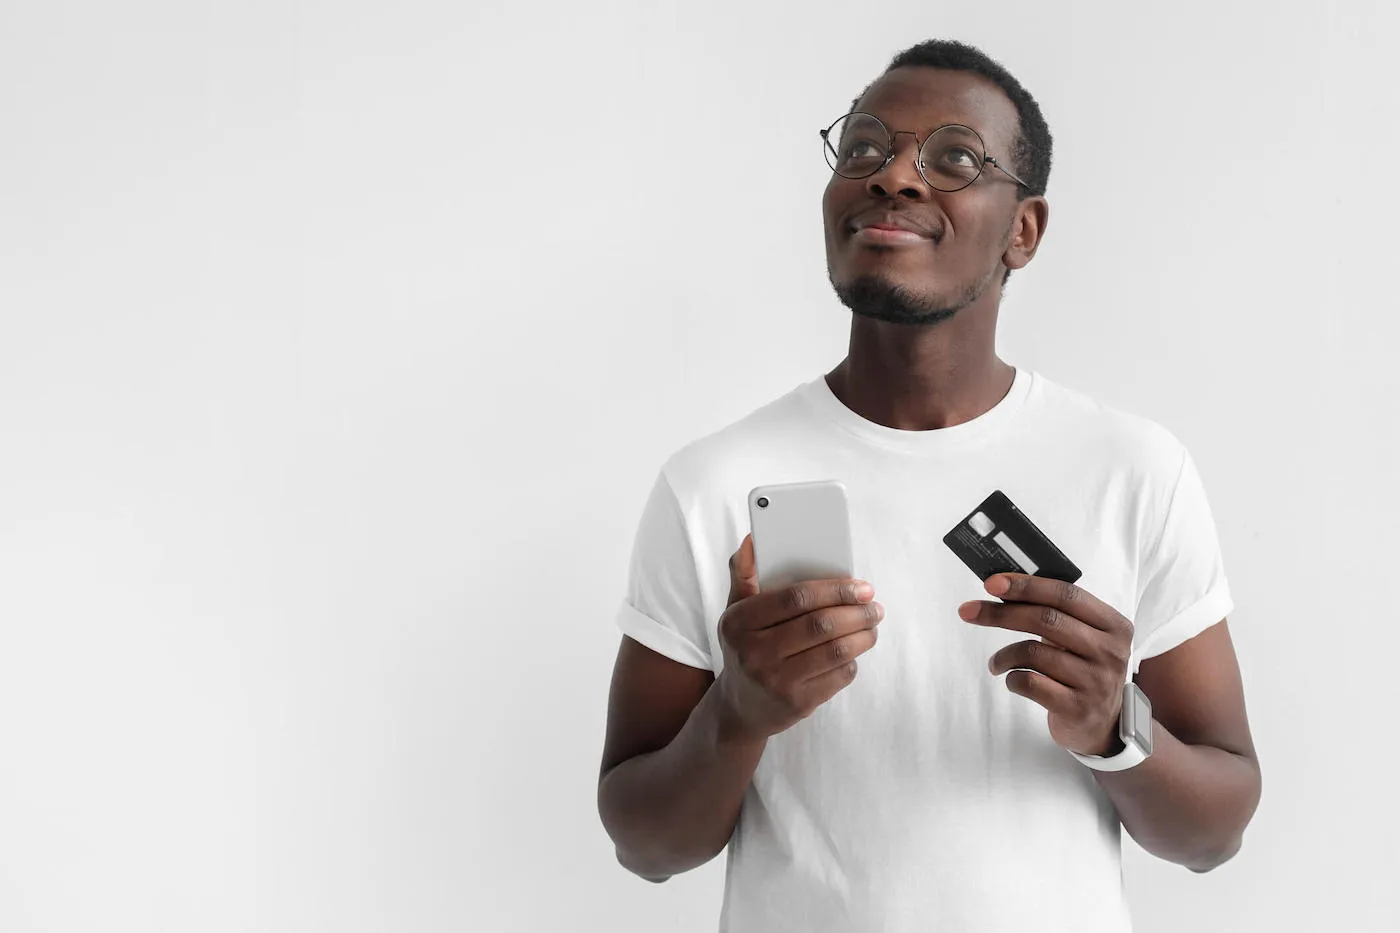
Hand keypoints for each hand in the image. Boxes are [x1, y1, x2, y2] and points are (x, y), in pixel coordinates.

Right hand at [715, 533, 884, 741]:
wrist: (740, 708)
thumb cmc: (745, 648)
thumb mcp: (735, 611)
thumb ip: (743, 574)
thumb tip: (752, 540)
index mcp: (739, 622)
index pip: (795, 597)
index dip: (834, 589)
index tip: (861, 586)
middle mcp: (755, 653)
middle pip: (821, 624)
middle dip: (857, 611)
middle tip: (874, 605)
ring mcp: (776, 681)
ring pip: (836, 650)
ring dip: (863, 635)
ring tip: (872, 625)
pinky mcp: (797, 703)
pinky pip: (839, 675)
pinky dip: (853, 660)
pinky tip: (853, 652)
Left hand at [958, 573, 1133, 756]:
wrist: (1102, 725)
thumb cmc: (1083, 669)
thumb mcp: (1083, 637)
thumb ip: (1056, 612)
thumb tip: (1004, 587)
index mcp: (1113, 625)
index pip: (1066, 595)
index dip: (1026, 586)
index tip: (993, 583)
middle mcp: (1109, 651)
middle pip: (1046, 619)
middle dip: (1001, 613)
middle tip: (970, 611)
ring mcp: (1095, 682)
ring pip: (1033, 653)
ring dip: (1003, 655)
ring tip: (996, 663)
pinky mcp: (1077, 708)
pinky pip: (1031, 683)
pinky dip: (1012, 678)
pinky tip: (1013, 680)